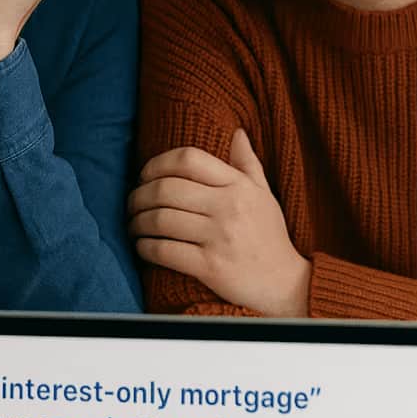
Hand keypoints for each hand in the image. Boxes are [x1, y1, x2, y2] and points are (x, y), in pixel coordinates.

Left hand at [129, 129, 310, 316]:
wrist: (284, 284)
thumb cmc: (269, 236)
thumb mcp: (263, 195)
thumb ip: (248, 163)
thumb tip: (237, 133)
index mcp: (239, 185)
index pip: (189, 158)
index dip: (158, 163)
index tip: (145, 175)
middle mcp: (229, 207)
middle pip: (166, 188)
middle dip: (139, 196)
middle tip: (132, 203)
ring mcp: (219, 237)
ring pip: (160, 220)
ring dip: (137, 222)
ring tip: (134, 225)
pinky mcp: (210, 267)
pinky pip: (164, 251)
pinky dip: (145, 247)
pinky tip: (143, 246)